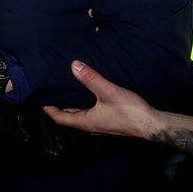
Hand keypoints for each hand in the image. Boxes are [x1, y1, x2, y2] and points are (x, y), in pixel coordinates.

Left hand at [42, 61, 159, 138]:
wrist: (151, 124)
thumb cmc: (129, 111)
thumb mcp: (107, 91)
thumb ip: (91, 78)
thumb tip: (74, 65)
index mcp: (84, 122)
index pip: (59, 118)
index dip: (48, 109)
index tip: (41, 97)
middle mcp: (89, 125)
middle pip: (68, 116)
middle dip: (59, 105)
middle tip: (52, 90)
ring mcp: (99, 124)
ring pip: (79, 114)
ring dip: (72, 104)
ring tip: (67, 89)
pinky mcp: (108, 121)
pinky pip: (90, 112)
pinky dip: (84, 104)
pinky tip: (87, 94)